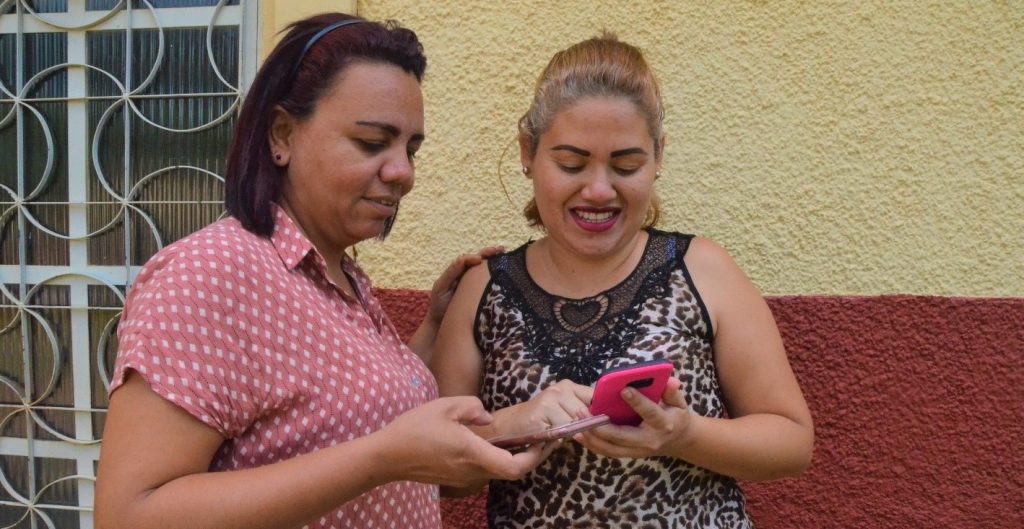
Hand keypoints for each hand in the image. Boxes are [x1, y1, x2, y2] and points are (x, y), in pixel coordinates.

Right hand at [377, 396, 554, 486]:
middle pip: (511, 471)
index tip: (545, 441)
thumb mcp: (445, 406)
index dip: (535, 457)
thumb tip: (487, 417)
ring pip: (496, 470)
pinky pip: (482, 469)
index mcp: (474, 453)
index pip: (515, 467)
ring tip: (520, 436)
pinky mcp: (455, 478)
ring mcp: (463, 477)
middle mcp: (472, 471)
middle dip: (530, 457)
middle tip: (541, 438)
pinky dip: (494, 458)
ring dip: (511, 457)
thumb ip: (473, 407)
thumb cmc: (414, 429)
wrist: (387, 456)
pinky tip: (492, 441)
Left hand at [426, 247, 503, 326]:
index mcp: (457, 272)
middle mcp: (467, 276)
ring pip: (486, 269)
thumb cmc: (440, 305)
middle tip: (501, 249)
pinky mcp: (481, 293)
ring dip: (496, 261)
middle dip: (490, 253)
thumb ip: (451, 272)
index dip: (474, 257)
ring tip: (506, 254)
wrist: (441, 324)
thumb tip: (463, 258)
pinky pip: (489, 282)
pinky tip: (506, 272)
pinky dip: (497, 275)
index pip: (467, 260)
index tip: (480, 260)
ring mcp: (474, 284)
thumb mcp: (442, 287)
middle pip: (479, 261)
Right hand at [494, 380, 593, 436]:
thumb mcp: (564, 414)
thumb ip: (582, 415)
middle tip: (576, 433)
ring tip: (561, 434)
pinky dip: (560, 436)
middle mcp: (562, 388)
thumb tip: (605, 423)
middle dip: (586, 426)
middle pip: (588, 412)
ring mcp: (552, 396)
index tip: (601, 425)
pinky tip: (551, 434)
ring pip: (577, 421)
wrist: (512, 424)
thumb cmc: (541, 422)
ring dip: (572, 432)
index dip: (600, 413)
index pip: (597, 397)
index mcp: (570, 387)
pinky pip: (563, 427)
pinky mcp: (544, 408)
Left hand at [574, 377, 690, 458]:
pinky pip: (607, 452)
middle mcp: (649, 440)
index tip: (623, 389)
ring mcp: (637, 450)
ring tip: (576, 422)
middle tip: (582, 412)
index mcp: (663, 424)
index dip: (637, 401)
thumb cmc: (675, 415)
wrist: (678, 440)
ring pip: (611, 447)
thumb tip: (671, 380)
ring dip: (591, 436)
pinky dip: (592, 444)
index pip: (649, 412)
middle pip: (622, 435)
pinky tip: (578, 433)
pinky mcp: (628, 454)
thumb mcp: (679, 401)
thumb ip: (672, 391)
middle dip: (600, 425)